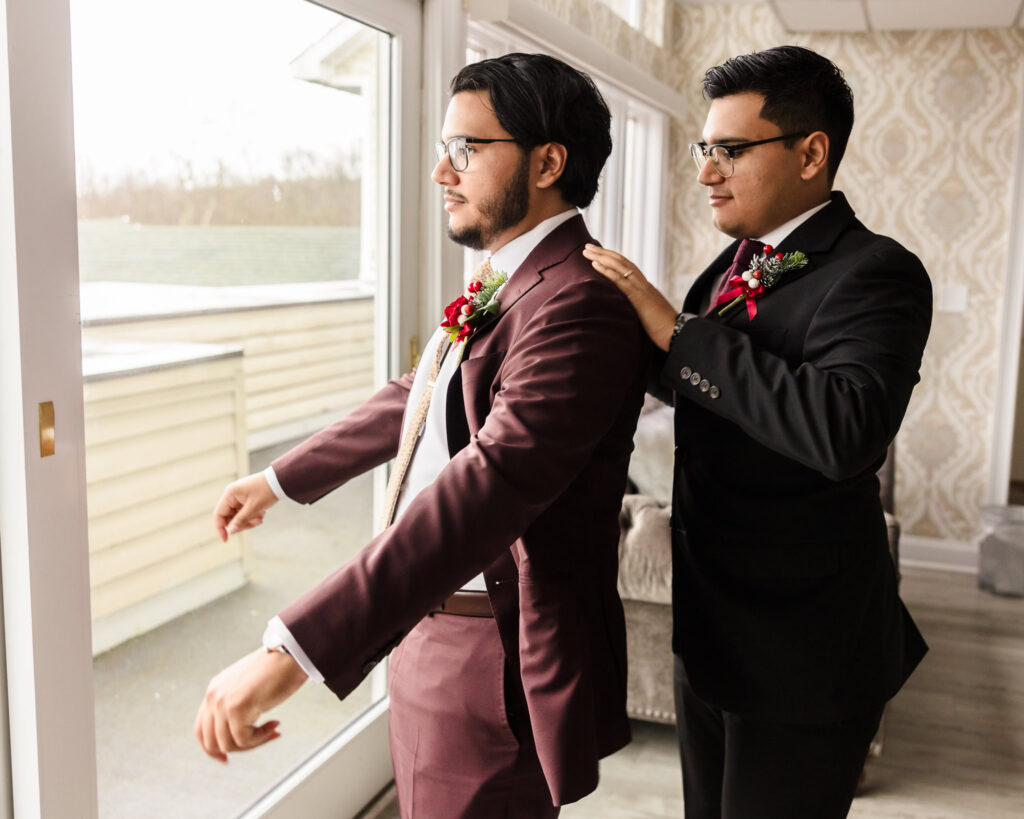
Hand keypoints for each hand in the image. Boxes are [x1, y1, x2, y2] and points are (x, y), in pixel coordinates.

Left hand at [194, 648, 306, 762]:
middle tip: (260, 740)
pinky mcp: (236, 708)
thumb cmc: (277, 669)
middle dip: (237, 748)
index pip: (201, 729)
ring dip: (253, 743)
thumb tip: (237, 734)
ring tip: (271, 728)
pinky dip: (261, 738)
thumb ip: (236, 705)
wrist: (291, 653)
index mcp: (215, 690)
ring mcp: (222, 702)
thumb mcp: (248, 687)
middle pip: (211, 742)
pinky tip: (275, 724)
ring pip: (228, 744)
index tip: (227, 759)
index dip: (212, 749)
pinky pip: (244, 739)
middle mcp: (213, 696)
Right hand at [213, 473, 278, 540]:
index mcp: (230, 494)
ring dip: (249, 520)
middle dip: (242, 523)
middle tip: (255, 524)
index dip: (220, 528)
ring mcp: (239, 497)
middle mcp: (232, 495)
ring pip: (238, 516)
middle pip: (229, 517)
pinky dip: (252, 515)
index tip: (226, 540)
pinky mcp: (245, 499)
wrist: (280, 480)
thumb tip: (230, 531)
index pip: (219, 514)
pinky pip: (244, 512)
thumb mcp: (254, 508)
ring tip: (261, 517)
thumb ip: (240, 520)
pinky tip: (262, 513)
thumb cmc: (266, 491)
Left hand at [582, 244, 679, 350]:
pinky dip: (606, 271)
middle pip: (621, 261)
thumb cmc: (663, 328)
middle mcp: (642, 282)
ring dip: (601, 257)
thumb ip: (638, 308)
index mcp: (644, 286)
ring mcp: (641, 288)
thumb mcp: (647, 314)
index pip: (626, 267)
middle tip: (587, 246)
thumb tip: (627, 310)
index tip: (598, 253)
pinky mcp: (638, 297)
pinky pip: (620, 280)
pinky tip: (595, 264)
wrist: (676, 332)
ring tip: (587, 251)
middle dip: (603, 253)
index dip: (612, 258)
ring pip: (619, 266)